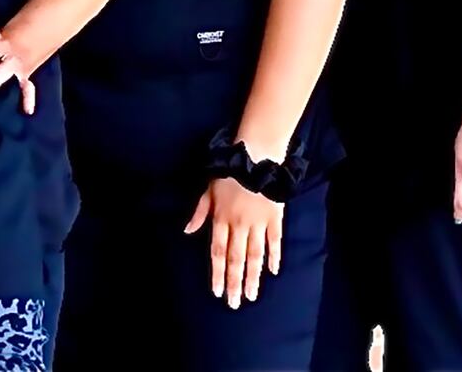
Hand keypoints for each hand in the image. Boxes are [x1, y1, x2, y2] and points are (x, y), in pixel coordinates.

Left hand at [184, 178, 283, 309]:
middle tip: (235, 303)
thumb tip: (187, 231)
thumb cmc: (227, 172)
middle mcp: (239, 225)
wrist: (254, 157)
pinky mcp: (274, 219)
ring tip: (252, 295)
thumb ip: (199, 213)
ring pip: (255, 255)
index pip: (217, 251)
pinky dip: (274, 256)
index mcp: (221, 218)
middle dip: (234, 282)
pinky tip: (273, 272)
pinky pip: (274, 241)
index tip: (218, 292)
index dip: (217, 273)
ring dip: (253, 277)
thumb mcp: (207, 190)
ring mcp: (258, 223)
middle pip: (236, 258)